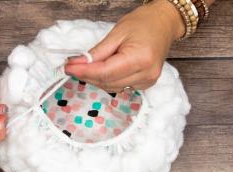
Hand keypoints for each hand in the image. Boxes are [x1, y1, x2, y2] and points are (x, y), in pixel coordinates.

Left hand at [64, 0, 184, 92]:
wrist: (164, 23)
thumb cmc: (143, 23)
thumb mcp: (117, 33)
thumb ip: (97, 52)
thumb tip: (78, 63)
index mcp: (140, 59)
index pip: (105, 72)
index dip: (84, 71)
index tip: (68, 67)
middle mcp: (146, 74)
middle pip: (107, 82)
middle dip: (87, 76)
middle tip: (71, 67)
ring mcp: (148, 81)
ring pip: (112, 87)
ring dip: (95, 80)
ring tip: (82, 68)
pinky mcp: (146, 84)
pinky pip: (120, 87)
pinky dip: (107, 81)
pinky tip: (98, 72)